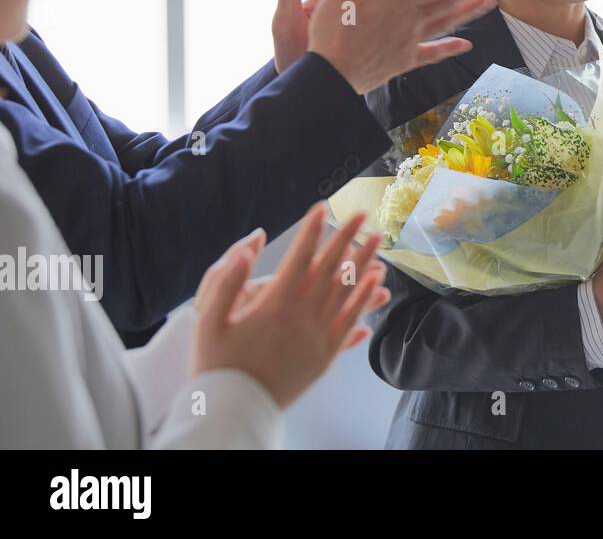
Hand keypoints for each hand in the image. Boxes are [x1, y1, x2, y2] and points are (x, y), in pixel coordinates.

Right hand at [192, 203, 391, 408]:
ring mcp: (318, 336)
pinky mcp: (325, 355)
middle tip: (363, 213)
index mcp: (274, 304)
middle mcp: (302, 316)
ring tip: (378, 240)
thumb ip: (228, 277)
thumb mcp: (208, 317)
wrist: (233, 410)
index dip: (313, 229)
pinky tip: (377, 283)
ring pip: (347, 292)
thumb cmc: (215, 362)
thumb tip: (252, 242)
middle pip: (330, 269)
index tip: (323, 207)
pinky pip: (351, 322)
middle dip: (347, 237)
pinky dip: (365, 300)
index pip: (300, 256)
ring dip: (364, 262)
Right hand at [306, 0, 497, 93]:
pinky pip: (432, 54)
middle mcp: (412, 21)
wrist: (330, 75)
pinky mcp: (403, 62)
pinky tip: (466, 45)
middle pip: (448, 2)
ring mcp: (410, 43)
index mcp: (400, 0)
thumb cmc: (334, 27)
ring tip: (488, 4)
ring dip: (468, 13)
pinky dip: (449, 48)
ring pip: (446, 24)